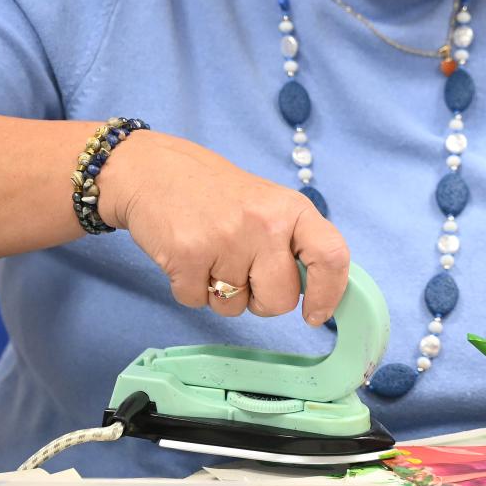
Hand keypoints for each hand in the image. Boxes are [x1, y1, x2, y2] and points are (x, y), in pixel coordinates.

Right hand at [96, 130, 348, 322]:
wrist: (154, 171)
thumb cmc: (216, 194)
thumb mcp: (268, 205)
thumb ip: (294, 244)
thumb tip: (317, 292)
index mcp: (291, 209)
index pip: (331, 257)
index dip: (328, 293)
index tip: (315, 314)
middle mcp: (264, 224)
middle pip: (280, 300)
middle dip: (261, 300)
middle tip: (242, 270)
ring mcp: (225, 240)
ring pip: (235, 308)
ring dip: (221, 294)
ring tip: (210, 254)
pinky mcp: (186, 256)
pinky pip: (198, 303)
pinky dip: (191, 289)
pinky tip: (187, 257)